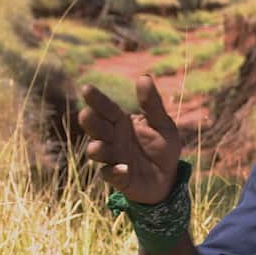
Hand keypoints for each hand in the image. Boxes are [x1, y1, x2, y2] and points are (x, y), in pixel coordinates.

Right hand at [77, 76, 181, 203]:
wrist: (169, 177)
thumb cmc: (162, 147)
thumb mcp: (162, 124)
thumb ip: (152, 104)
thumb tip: (144, 76)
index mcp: (121, 122)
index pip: (107, 108)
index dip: (96, 99)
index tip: (86, 88)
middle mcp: (113, 139)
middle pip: (97, 128)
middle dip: (90, 122)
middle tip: (86, 114)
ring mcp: (114, 158)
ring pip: (97, 151)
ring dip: (97, 148)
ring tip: (98, 146)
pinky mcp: (119, 178)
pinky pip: (111, 175)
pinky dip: (114, 172)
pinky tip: (123, 168)